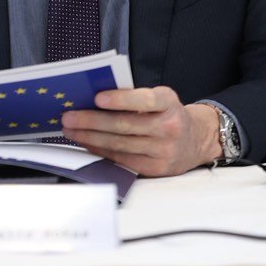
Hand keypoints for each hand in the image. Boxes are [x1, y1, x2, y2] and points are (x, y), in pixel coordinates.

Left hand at [60, 86, 219, 176]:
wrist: (195, 141)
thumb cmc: (170, 116)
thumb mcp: (162, 100)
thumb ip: (136, 98)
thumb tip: (96, 101)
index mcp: (170, 104)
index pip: (146, 100)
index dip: (121, 99)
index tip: (98, 98)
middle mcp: (170, 127)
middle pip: (125, 125)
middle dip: (92, 121)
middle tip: (70, 117)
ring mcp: (163, 150)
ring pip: (119, 144)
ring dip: (90, 137)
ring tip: (72, 130)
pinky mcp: (155, 168)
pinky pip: (121, 159)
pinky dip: (101, 150)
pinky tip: (88, 143)